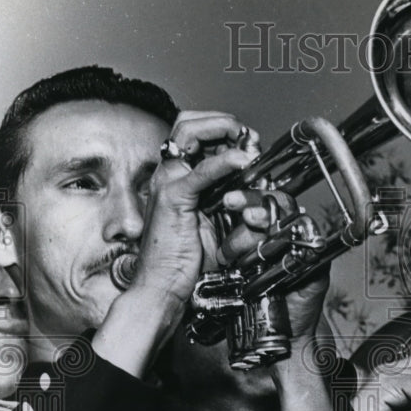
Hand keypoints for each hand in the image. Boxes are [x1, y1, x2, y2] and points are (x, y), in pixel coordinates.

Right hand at [94, 112, 261, 377]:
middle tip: (247, 136)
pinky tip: (244, 161)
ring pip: (189, 134)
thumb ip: (225, 197)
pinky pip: (201, 172)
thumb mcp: (211, 222)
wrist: (160, 289)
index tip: (249, 140)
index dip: (222, 129)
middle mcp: (167, 175)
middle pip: (187, 123)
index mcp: (175, 178)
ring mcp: (167, 184)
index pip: (193, 133)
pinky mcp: (174, 200)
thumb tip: (249, 180)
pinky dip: (225, 162)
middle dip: (221, 121)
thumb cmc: (183, 262)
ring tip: (246, 141)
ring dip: (223, 131)